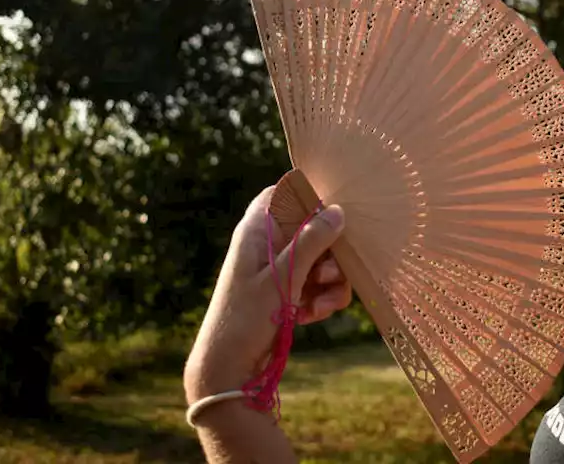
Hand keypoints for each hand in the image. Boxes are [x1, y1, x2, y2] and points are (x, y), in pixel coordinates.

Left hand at [184, 185, 350, 402]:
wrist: (226, 369)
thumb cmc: (244, 319)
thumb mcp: (281, 278)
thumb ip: (310, 242)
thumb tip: (337, 211)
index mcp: (257, 231)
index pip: (283, 194)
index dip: (310, 200)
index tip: (330, 219)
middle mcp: (268, 245)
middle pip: (313, 229)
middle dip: (330, 253)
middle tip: (328, 275)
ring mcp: (279, 269)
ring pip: (321, 259)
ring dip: (330, 282)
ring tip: (320, 305)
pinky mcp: (287, 292)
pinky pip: (317, 284)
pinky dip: (321, 298)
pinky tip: (311, 316)